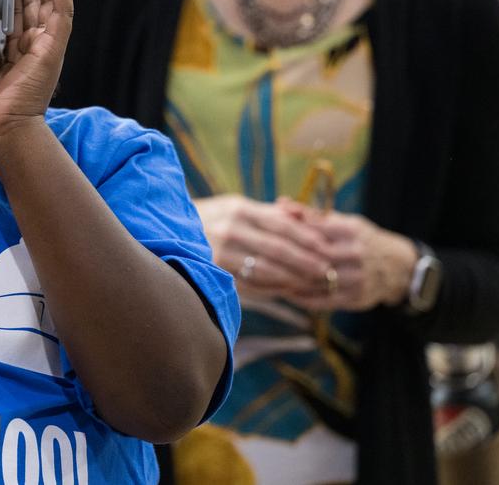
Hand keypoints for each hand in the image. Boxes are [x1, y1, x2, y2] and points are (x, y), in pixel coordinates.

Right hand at [195, 194, 334, 299]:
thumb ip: (272, 214)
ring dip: (292, 278)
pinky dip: (272, 289)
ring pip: (264, 269)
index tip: (326, 248)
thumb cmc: (216, 218)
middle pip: (276, 248)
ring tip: (311, 283)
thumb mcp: (240, 208)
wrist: (172, 230)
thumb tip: (306, 217)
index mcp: (239, 209)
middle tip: (326, 271)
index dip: (306, 237)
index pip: (280, 224)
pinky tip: (288, 291)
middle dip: (305, 261)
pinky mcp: (214, 272)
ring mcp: (220, 252)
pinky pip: (249, 284)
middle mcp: (229, 229)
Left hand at [278, 198, 416, 311]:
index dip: (289, 231)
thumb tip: (280, 203)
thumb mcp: (343, 222)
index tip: (266, 232)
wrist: (398, 267)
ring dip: (291, 280)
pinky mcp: (356, 298)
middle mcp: (355, 254)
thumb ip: (311, 216)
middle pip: (315, 256)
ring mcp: (357, 278)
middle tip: (261, 258)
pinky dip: (302, 297)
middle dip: (288, 258)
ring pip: (317, 280)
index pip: (315, 229)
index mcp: (350, 230)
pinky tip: (285, 292)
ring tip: (267, 277)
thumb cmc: (359, 239)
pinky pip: (324, 300)